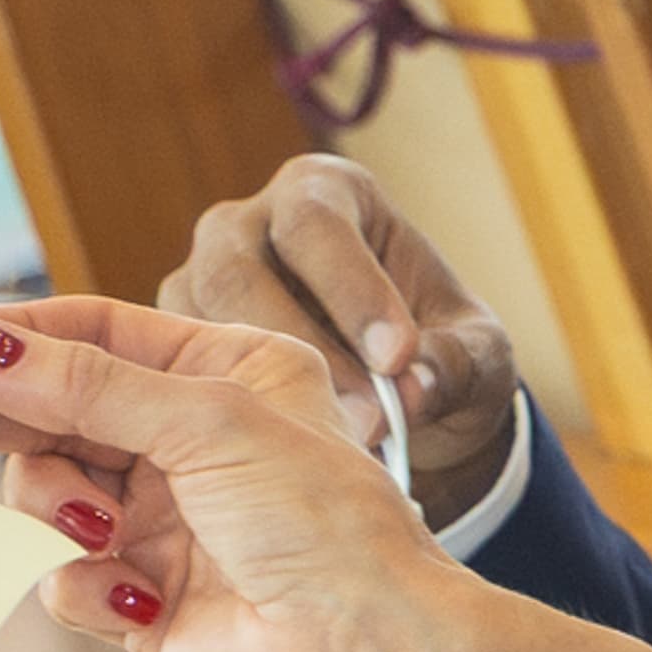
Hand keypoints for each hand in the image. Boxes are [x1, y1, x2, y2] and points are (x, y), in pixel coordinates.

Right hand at [0, 301, 459, 651]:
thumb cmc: (320, 520)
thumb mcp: (205, 421)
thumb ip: (84, 384)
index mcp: (221, 373)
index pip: (93, 337)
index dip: (15, 344)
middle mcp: (187, 441)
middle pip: (52, 414)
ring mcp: (161, 520)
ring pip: (46, 497)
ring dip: (58, 513)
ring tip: (100, 532)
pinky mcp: (141, 599)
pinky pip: (65, 581)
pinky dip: (87, 587)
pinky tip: (136, 598)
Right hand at [164, 159, 523, 528]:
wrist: (396, 399)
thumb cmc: (438, 355)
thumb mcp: (476, 358)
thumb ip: (454, 365)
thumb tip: (412, 387)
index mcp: (326, 193)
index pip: (317, 222)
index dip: (354, 289)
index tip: (399, 358)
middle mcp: (249, 223)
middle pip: (236, 267)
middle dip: (296, 345)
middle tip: (363, 417)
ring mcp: (201, 280)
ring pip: (196, 322)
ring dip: (257, 388)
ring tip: (330, 443)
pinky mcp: (174, 342)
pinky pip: (176, 373)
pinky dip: (224, 414)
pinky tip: (280, 459)